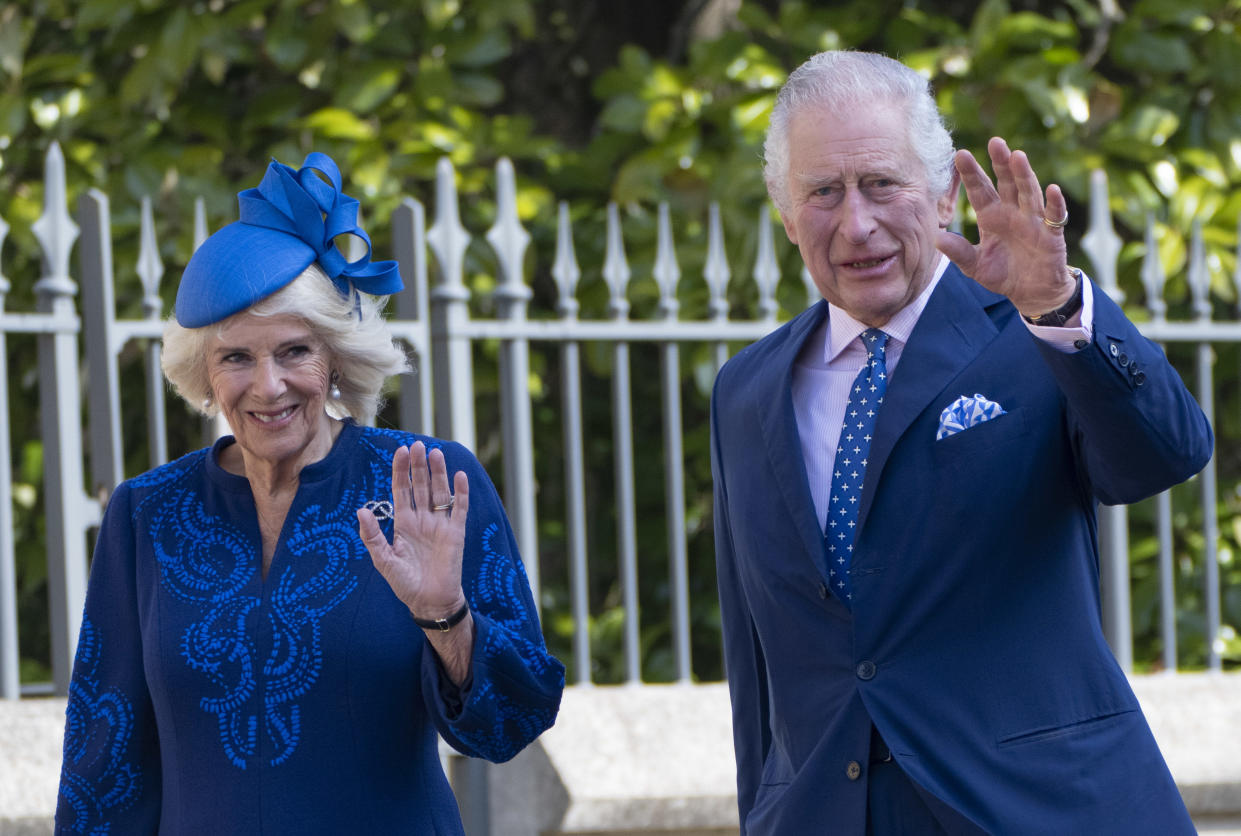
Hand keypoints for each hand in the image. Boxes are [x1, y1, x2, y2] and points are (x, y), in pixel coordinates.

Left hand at [357, 441, 469, 620]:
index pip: (401, 490)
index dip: (400, 471)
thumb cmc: (405, 583)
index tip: (399, 451)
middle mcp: (422, 519)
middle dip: (418, 466)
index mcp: (403, 523)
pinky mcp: (456, 533)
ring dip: (438, 473)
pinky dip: (460, 493)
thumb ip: (373, 536)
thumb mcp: (384, 560)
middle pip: (420, 486)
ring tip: (436, 454)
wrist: (430, 601)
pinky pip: (459, 508)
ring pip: (439, 492)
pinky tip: (459, 476)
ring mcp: (440, 524)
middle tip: (417, 445)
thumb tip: (361, 510)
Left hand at [936, 136, 1077, 316]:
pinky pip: (1053, 216)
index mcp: (991, 216)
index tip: (960, 154)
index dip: (971, 174)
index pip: (980, 190)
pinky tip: (1052, 189)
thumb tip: (937, 239)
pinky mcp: (1051, 234)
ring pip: (1028, 192)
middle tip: (995, 142)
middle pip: (1006, 183)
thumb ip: (958, 252)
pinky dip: (1054, 203)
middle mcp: (1012, 212)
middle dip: (1000, 163)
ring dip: (1024, 175)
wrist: (1030, 292)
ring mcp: (1032, 220)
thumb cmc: (1002, 274)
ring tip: (1017, 156)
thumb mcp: (975, 266)